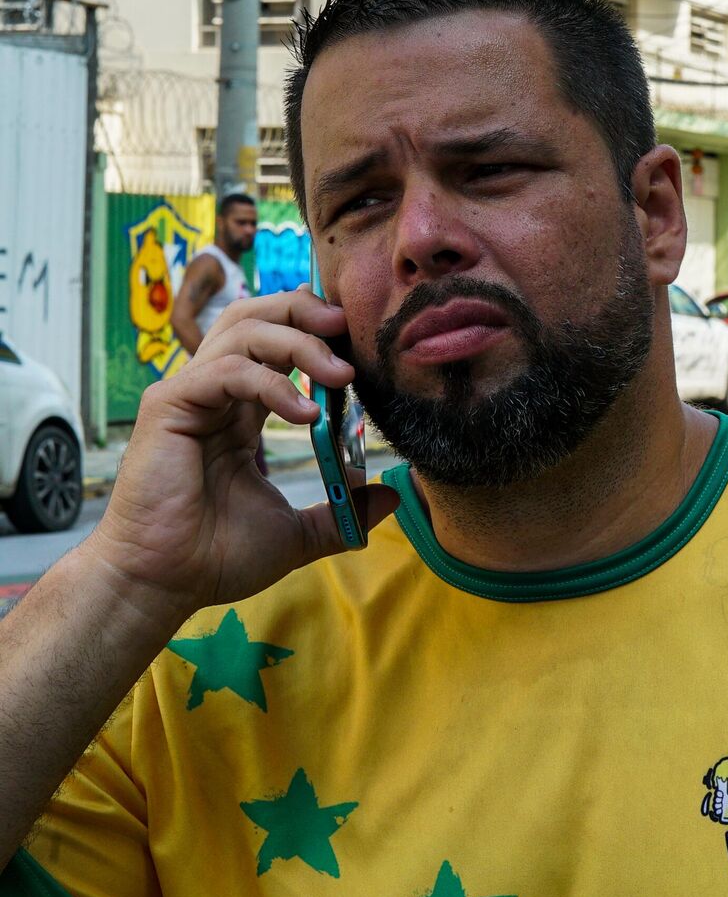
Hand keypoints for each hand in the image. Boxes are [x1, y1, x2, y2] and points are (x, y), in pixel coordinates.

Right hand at [85, 286, 398, 623]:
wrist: (164, 585)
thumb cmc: (216, 557)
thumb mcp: (299, 531)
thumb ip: (344, 510)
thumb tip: (394, 496)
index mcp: (241, 409)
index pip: (277, 343)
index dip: (316, 330)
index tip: (360, 341)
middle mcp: (215, 393)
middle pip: (256, 317)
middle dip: (304, 311)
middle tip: (348, 327)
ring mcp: (189, 394)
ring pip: (243, 331)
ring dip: (299, 342)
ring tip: (341, 374)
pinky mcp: (169, 406)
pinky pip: (227, 371)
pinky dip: (272, 383)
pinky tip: (306, 414)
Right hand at [715, 776, 727, 821]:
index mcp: (723, 795)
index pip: (717, 793)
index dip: (718, 793)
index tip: (721, 794)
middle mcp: (720, 800)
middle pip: (715, 799)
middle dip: (717, 799)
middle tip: (721, 800)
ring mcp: (720, 806)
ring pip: (715, 805)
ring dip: (717, 805)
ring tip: (721, 806)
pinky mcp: (721, 812)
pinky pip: (717, 812)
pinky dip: (718, 811)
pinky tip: (721, 810)